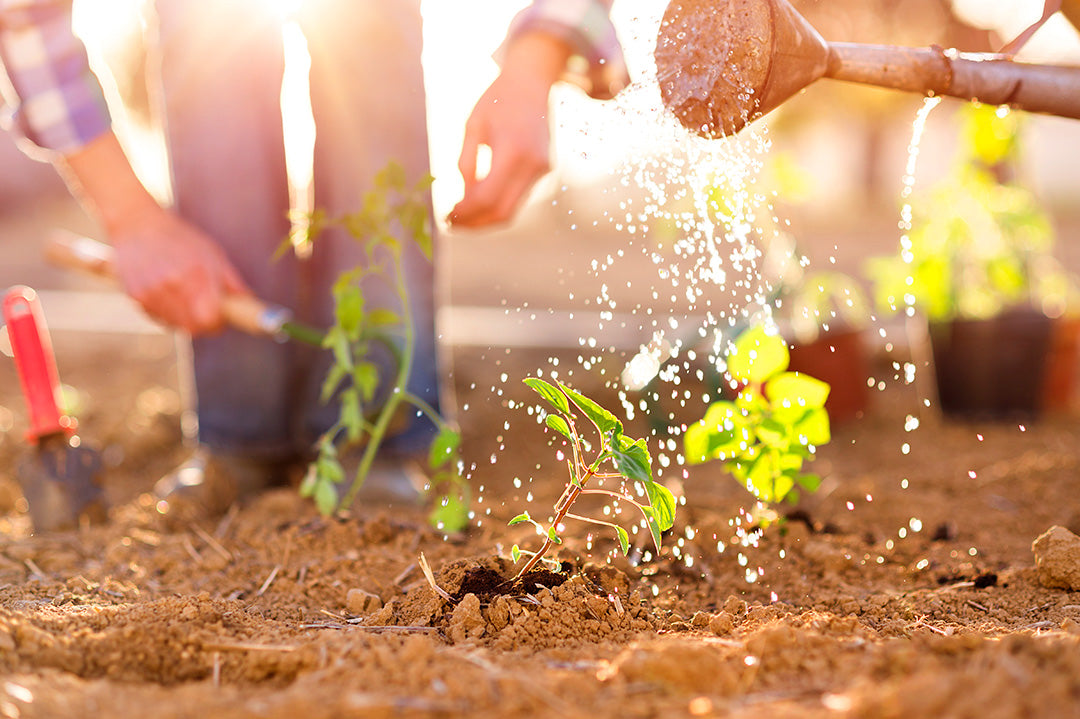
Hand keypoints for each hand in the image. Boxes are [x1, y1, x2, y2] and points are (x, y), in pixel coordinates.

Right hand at [58, 132, 249, 334]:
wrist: (137, 224)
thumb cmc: (180, 238)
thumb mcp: (212, 253)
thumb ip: (231, 281)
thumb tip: (248, 302)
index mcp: (195, 274)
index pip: (210, 319)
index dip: (219, 323)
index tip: (222, 317)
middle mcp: (172, 285)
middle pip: (193, 327)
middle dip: (205, 324)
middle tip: (208, 311)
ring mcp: (151, 292)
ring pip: (176, 325)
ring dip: (186, 319)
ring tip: (186, 297)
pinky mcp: (136, 296)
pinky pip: (158, 318)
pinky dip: (168, 313)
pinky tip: (169, 294)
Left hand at [448, 32, 571, 227]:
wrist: (533, 82)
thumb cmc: (498, 100)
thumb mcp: (473, 125)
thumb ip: (467, 162)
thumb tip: (463, 198)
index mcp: (512, 151)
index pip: (486, 198)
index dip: (464, 212)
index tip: (445, 215)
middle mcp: (532, 165)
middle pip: (501, 212)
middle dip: (474, 223)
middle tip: (451, 223)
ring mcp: (542, 170)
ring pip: (511, 210)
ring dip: (484, 219)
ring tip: (460, 216)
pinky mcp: (544, 171)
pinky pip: (517, 198)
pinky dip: (496, 206)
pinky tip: (478, 202)